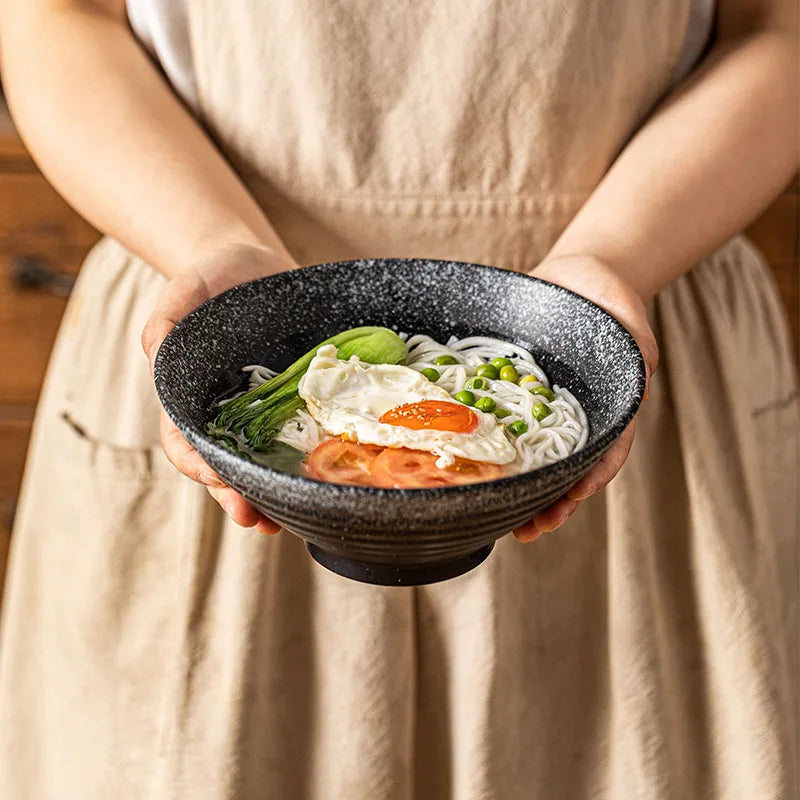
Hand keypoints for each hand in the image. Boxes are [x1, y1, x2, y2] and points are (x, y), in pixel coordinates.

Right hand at [142, 242, 297, 533]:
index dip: (195, 463)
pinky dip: (310, 461)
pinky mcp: (300, 399)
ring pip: (264, 462)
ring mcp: (266, 409)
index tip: (212, 477)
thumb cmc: (213, 278)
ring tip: (287, 518)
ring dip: (273, 493)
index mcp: (193, 394)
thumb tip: (154, 349)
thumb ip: (168, 319)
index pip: (184, 440)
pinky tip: (325, 479)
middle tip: (255, 519)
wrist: (256, 263)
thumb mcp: (187, 289)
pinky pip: (304, 435)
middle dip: (235, 495)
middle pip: (225, 465)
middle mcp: (229, 411)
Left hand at [513, 254, 658, 542]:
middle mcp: (570, 416)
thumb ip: (638, 348)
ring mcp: (538, 408)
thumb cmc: (608, 302)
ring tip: (502, 521)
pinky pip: (496, 423)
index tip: (574, 497)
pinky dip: (488, 450)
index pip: (605, 451)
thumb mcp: (630, 322)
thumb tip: (644, 374)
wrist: (574, 279)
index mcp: (603, 408)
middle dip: (550, 502)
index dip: (591, 477)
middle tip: (530, 530)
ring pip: (530, 458)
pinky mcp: (510, 393)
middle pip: (565, 468)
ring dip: (519, 490)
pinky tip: (472, 470)